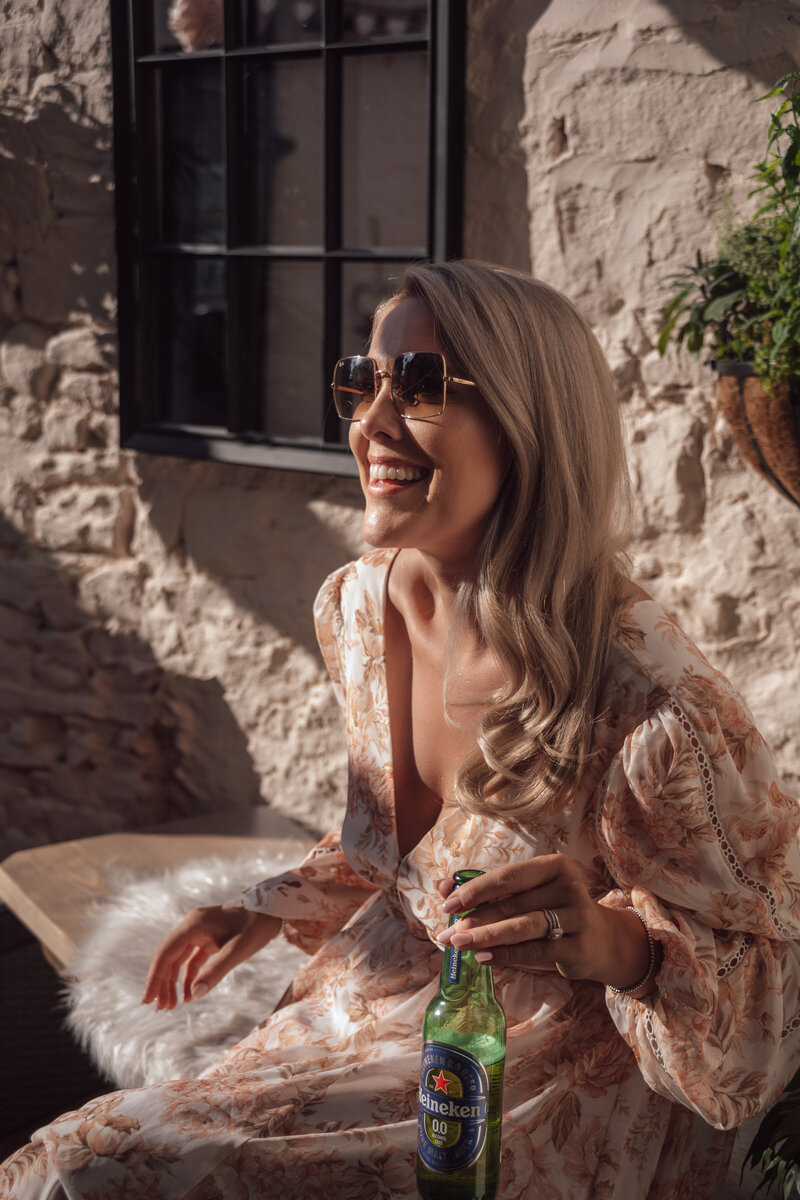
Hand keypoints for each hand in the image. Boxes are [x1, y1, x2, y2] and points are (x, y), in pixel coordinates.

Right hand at [141, 905, 281, 1010]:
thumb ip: (217, 970)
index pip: (165, 953)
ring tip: (170, 1007)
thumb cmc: (256, 926)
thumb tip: (195, 995)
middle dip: (161, 983)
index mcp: (193, 924)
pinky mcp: (207, 939)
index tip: (147, 999)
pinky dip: (187, 978)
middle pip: (167, 957)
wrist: (271, 910)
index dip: (154, 977)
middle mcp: (191, 926)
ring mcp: (198, 932)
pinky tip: (188, 996)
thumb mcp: (239, 949)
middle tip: (159, 1009)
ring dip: (172, 983)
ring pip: (177, 960)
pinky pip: (190, 960)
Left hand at [435, 856, 659, 992]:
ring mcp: (576, 917)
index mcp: (554, 866)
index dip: (476, 889)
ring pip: (523, 926)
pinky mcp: (578, 947)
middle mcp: (568, 886)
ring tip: (459, 943)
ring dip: (486, 936)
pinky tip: (483, 957)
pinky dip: (506, 955)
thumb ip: (488, 889)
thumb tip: (442, 886)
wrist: (602, 940)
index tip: (448, 903)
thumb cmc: (554, 910)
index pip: (508, 876)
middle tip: (447, 933)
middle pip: (512, 903)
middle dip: (475, 918)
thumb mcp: (527, 894)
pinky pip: (535, 952)